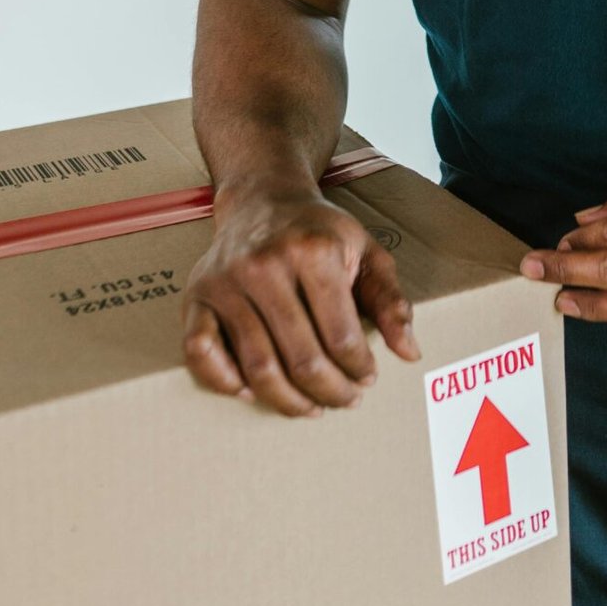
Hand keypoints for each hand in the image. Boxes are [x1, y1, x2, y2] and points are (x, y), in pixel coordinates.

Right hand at [182, 188, 420, 414]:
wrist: (262, 198)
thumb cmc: (318, 230)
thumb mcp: (366, 251)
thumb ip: (390, 300)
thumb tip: (409, 352)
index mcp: (313, 251)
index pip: (341, 335)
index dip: (359, 368)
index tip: (367, 379)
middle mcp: (265, 264)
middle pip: (301, 357)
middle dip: (329, 391)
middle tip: (344, 401)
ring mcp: (226, 281)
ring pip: (257, 365)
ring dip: (287, 400)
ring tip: (310, 408)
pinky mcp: (197, 294)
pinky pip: (200, 351)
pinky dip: (223, 381)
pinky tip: (250, 391)